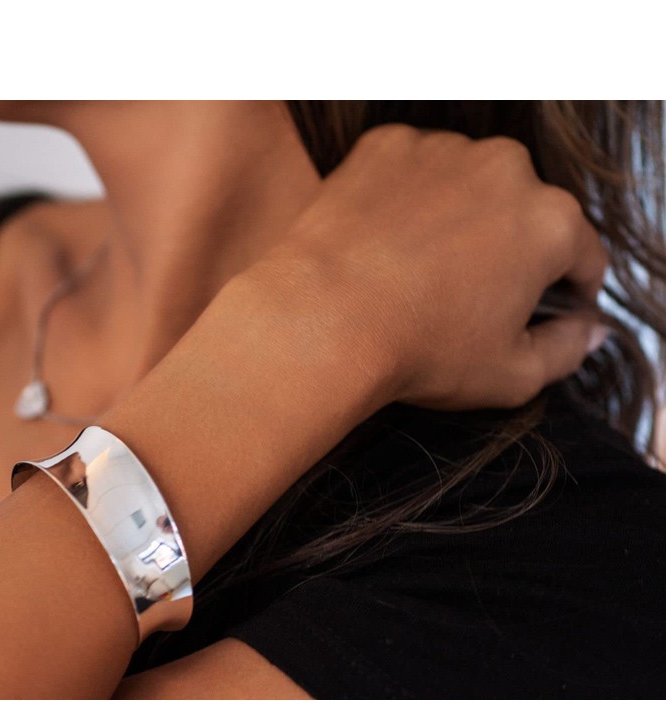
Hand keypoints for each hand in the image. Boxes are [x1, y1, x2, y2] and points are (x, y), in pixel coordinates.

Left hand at [239, 123, 608, 411]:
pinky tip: (383, 243)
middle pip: (525, 213)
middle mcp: (507, 169)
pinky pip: (411, 172)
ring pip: (468, 186)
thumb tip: (587, 331)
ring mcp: (443, 150)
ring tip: (417, 270)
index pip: (582, 255)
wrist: (321, 320)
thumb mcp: (510, 376)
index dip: (568, 290)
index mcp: (551, 223)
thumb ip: (567, 351)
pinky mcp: (387, 146)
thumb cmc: (416, 352)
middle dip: (509, 249)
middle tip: (467, 294)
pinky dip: (404, 200)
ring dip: (457, 217)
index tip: (543, 309)